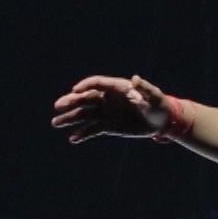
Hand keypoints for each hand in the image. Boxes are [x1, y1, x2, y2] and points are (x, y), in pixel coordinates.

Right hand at [51, 75, 170, 142]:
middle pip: (85, 99)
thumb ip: (144, 88)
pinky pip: (92, 129)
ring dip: (70, 118)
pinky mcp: (108, 126)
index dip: (85, 86)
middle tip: (57, 107)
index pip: (96, 84)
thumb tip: (135, 79)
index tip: (75, 91)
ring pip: (84, 115)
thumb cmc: (159, 104)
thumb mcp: (153, 96)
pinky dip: (83, 134)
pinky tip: (73, 139)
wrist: (162, 121)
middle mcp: (107, 99)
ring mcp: (106, 112)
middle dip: (71, 102)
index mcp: (116, 88)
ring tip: (55, 123)